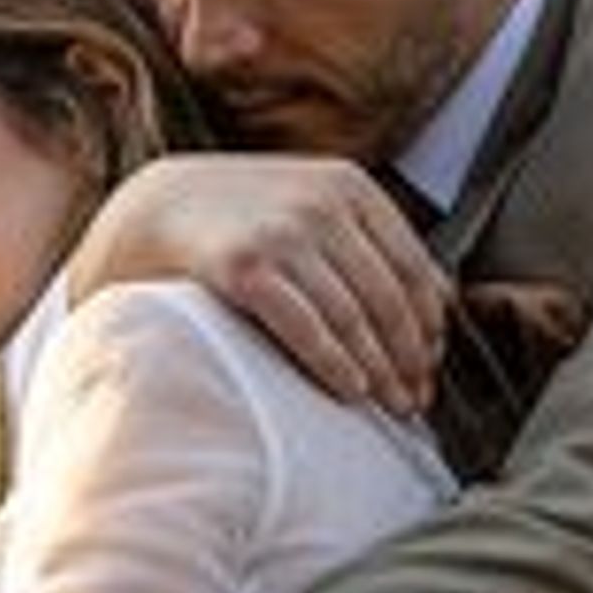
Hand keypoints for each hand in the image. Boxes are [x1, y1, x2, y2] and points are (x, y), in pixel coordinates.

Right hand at [69, 155, 448, 413]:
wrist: (152, 210)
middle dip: (409, 358)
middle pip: (388, 297)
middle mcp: (322, 205)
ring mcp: (282, 233)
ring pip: (353, 316)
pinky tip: (350, 392)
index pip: (414, 268)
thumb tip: (440, 302)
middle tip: (416, 400)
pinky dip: (335, 364)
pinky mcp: (244, 266)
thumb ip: (364, 240)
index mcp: (351, 187)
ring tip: (388, 405)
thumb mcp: (309, 206)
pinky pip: (305, 327)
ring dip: (378, 369)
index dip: (429, 326)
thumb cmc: (242, 221)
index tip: (431, 367)